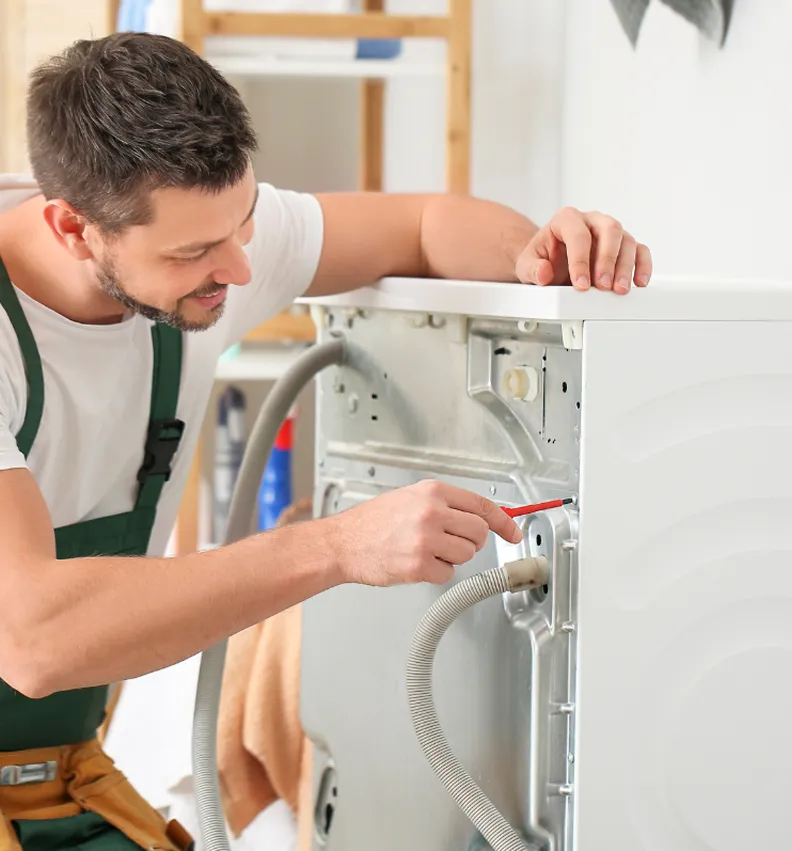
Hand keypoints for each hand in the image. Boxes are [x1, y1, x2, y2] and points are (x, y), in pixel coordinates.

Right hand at [325, 479, 522, 586]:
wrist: (343, 543)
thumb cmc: (373, 522)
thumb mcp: (411, 498)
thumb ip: (446, 504)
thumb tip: (482, 517)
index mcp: (432, 492)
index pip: (483, 506)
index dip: (505, 522)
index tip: (514, 533)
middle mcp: (432, 512)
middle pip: (480, 533)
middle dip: (471, 541)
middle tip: (451, 542)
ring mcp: (426, 539)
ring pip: (466, 555)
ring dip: (451, 557)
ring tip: (424, 549)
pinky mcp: (419, 565)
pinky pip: (448, 574)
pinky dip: (436, 573)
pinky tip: (415, 562)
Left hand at [515, 207, 651, 294]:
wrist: (549, 261)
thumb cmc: (541, 259)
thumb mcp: (526, 266)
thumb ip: (532, 269)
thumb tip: (543, 272)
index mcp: (566, 219)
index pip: (578, 234)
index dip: (581, 260)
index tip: (580, 284)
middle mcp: (591, 221)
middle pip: (609, 230)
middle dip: (608, 260)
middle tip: (603, 286)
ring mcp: (609, 232)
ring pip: (626, 240)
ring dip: (625, 267)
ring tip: (619, 290)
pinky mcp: (622, 245)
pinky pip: (640, 250)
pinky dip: (642, 266)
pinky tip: (638, 282)